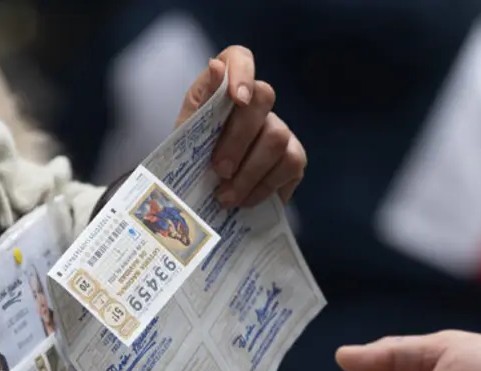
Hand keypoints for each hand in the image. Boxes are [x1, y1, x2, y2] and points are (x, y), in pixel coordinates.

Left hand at [176, 46, 306, 206]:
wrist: (202, 197)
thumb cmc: (193, 159)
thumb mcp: (186, 133)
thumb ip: (200, 102)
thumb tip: (216, 66)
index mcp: (224, 88)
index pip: (240, 58)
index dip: (242, 73)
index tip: (237, 99)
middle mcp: (258, 102)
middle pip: (264, 98)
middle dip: (238, 139)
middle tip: (219, 170)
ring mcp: (280, 128)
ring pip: (277, 137)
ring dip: (249, 172)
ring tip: (226, 196)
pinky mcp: (294, 157)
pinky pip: (289, 165)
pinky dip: (263, 187)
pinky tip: (245, 200)